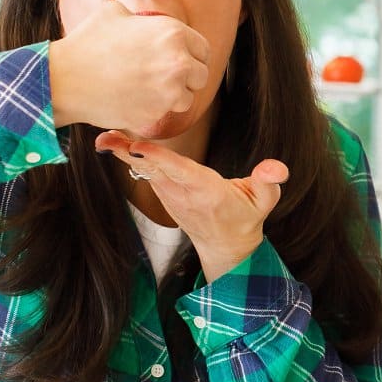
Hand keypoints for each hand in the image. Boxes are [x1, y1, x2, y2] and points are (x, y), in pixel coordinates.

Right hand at [48, 4, 210, 137]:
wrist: (65, 79)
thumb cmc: (87, 42)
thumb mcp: (113, 12)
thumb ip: (139, 17)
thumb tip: (141, 21)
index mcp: (173, 33)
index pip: (203, 48)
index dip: (192, 54)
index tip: (181, 60)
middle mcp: (177, 62)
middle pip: (201, 76)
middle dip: (187, 78)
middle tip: (165, 77)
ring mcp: (168, 92)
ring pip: (186, 99)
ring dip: (173, 97)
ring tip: (148, 89)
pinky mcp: (155, 114)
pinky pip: (163, 114)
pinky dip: (153, 110)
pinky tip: (133, 100)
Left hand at [95, 132, 287, 281]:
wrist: (225, 246)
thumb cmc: (246, 217)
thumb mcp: (265, 202)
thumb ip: (269, 182)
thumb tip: (276, 167)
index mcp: (207, 191)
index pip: (179, 172)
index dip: (158, 158)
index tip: (136, 146)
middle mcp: (183, 194)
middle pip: (153, 168)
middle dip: (129, 152)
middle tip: (106, 136)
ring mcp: (170, 195)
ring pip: (144, 169)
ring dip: (124, 152)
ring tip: (105, 135)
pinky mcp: (164, 193)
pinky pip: (145, 171)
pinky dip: (130, 156)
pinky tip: (116, 142)